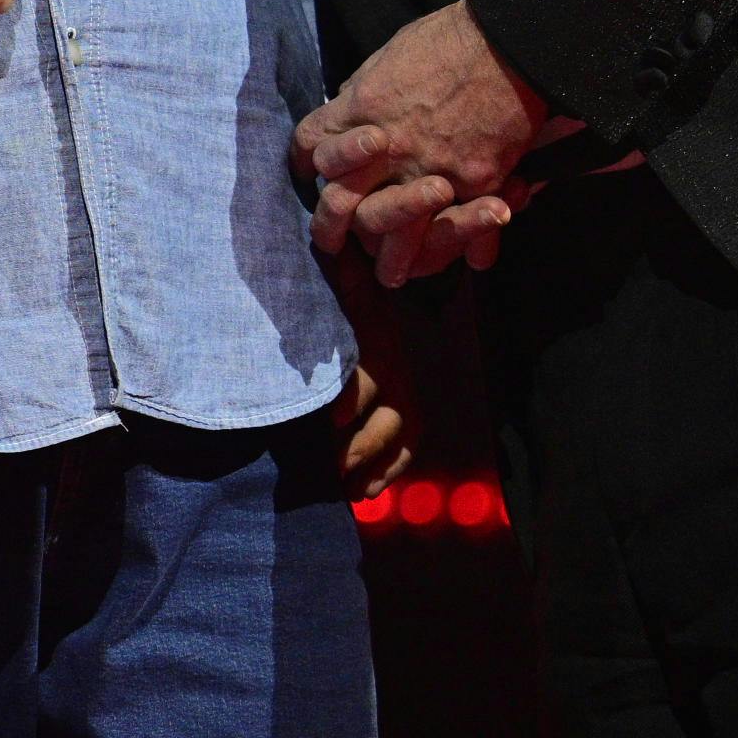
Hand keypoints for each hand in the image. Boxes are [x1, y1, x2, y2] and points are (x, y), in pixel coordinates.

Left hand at [296, 0, 547, 286]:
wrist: (508, 41)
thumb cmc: (448, 41)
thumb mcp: (387, 60)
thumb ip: (364, 95)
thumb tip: (347, 113)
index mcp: (357, 109)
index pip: (310, 149)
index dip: (309, 168)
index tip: (315, 179)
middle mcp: (384, 146)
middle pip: (341, 203)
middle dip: (335, 229)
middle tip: (337, 245)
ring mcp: (426, 166)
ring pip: (391, 228)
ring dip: (392, 256)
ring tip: (392, 275)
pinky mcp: (472, 179)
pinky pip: (459, 224)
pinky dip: (464, 245)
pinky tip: (468, 260)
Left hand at [321, 241, 415, 495]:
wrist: (366, 286)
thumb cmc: (336, 288)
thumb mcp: (336, 277)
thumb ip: (335, 267)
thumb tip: (330, 246)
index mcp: (375, 333)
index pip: (370, 370)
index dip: (354, 394)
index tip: (330, 417)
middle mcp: (394, 362)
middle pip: (389, 411)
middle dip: (361, 441)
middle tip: (332, 464)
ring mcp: (402, 387)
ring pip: (400, 432)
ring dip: (373, 461)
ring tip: (344, 485)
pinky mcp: (403, 407)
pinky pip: (407, 444)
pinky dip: (388, 470)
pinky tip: (363, 492)